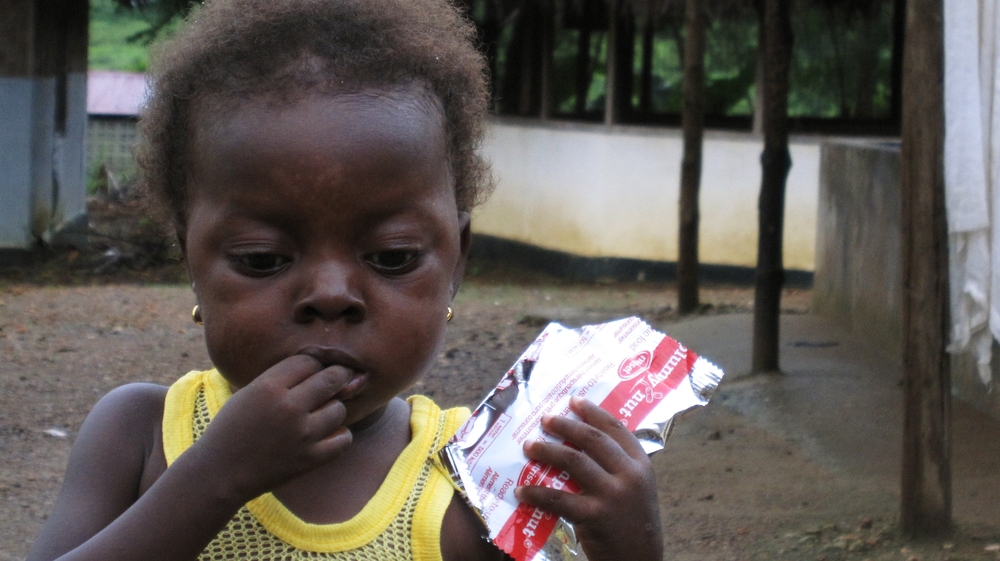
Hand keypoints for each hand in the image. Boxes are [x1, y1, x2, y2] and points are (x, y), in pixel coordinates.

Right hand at [189, 355, 361, 501]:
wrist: (219, 474)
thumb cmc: (232, 430)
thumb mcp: (249, 393)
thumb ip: (281, 379)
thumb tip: (319, 366)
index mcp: (269, 387)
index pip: (309, 361)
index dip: (314, 365)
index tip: (313, 372)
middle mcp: (289, 407)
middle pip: (331, 379)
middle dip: (338, 377)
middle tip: (338, 381)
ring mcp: (302, 434)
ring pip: (339, 409)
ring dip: (333, 410)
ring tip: (321, 415)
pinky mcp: (311, 458)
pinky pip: (344, 438)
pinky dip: (338, 436)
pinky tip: (326, 435)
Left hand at [515, 396, 662, 560]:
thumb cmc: (632, 523)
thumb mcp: (636, 489)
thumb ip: (617, 467)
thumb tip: (577, 443)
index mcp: (642, 464)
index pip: (615, 428)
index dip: (593, 411)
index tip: (573, 400)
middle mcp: (631, 475)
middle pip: (592, 439)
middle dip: (565, 426)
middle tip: (544, 420)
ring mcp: (614, 495)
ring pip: (574, 461)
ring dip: (546, 451)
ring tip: (529, 447)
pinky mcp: (596, 517)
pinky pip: (559, 498)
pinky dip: (537, 492)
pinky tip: (522, 490)